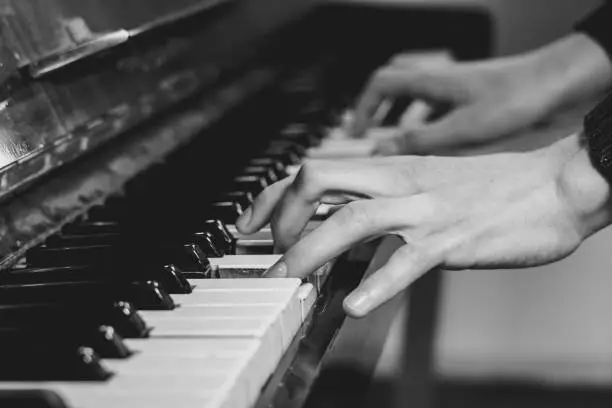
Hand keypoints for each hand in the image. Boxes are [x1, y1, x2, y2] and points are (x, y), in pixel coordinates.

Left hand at [236, 133, 611, 317]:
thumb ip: (382, 198)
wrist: (551, 186)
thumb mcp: (424, 183)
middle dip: (280, 217)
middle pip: (318, 180)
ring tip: (289, 280)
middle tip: (270, 253)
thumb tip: (341, 222)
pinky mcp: (449, 241)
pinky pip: (405, 262)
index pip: (313, 170)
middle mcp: (399, 183)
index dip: (272, 196)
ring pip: (351, 220)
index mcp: (390, 168)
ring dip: (310, 251)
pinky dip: (376, 285)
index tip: (249, 226)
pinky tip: (353, 305)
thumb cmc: (488, 188)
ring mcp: (423, 211)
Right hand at [351, 34, 611, 154]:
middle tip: (371, 135)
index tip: (355, 132)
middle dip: (379, 111)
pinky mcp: (473, 99)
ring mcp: (457, 88)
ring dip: (403, 118)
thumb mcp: (461, 128)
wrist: (559, 85)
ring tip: (398, 145)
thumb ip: (419, 141)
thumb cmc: (515, 99)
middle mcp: (440, 81)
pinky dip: (428, 124)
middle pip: (395, 88)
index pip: (381, 85)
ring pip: (418, 99)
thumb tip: (381, 150)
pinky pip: (440, 108)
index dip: (363, 108)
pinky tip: (436, 146)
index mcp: (431, 82)